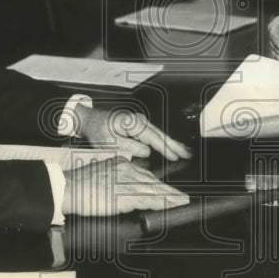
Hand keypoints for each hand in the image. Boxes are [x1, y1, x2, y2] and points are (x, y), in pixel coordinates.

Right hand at [61, 157, 189, 215]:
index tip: (170, 192)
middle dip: (170, 192)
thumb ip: (117, 183)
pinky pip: (148, 199)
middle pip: (153, 182)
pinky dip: (161, 203)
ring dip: (170, 198)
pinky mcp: (123, 194)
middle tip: (183, 198)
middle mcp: (126, 169)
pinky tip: (169, 206)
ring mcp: (126, 181)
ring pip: (154, 190)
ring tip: (182, 203)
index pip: (145, 175)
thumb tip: (128, 196)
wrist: (67, 187)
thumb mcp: (103, 177)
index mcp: (121, 163)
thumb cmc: (80, 186)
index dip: (160, 186)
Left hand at [76, 105, 191, 160]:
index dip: (165, 148)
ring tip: (185, 152)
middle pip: (161, 135)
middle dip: (175, 145)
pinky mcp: (139, 127)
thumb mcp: (109, 142)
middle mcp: (139, 121)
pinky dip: (164, 142)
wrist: (90, 120)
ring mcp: (139, 123)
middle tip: (189, 154)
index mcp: (132, 123)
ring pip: (159, 135)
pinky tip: (172, 148)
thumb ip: (128, 147)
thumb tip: (146, 151)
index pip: (153, 137)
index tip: (175, 156)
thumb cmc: (97, 130)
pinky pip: (154, 135)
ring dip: (172, 144)